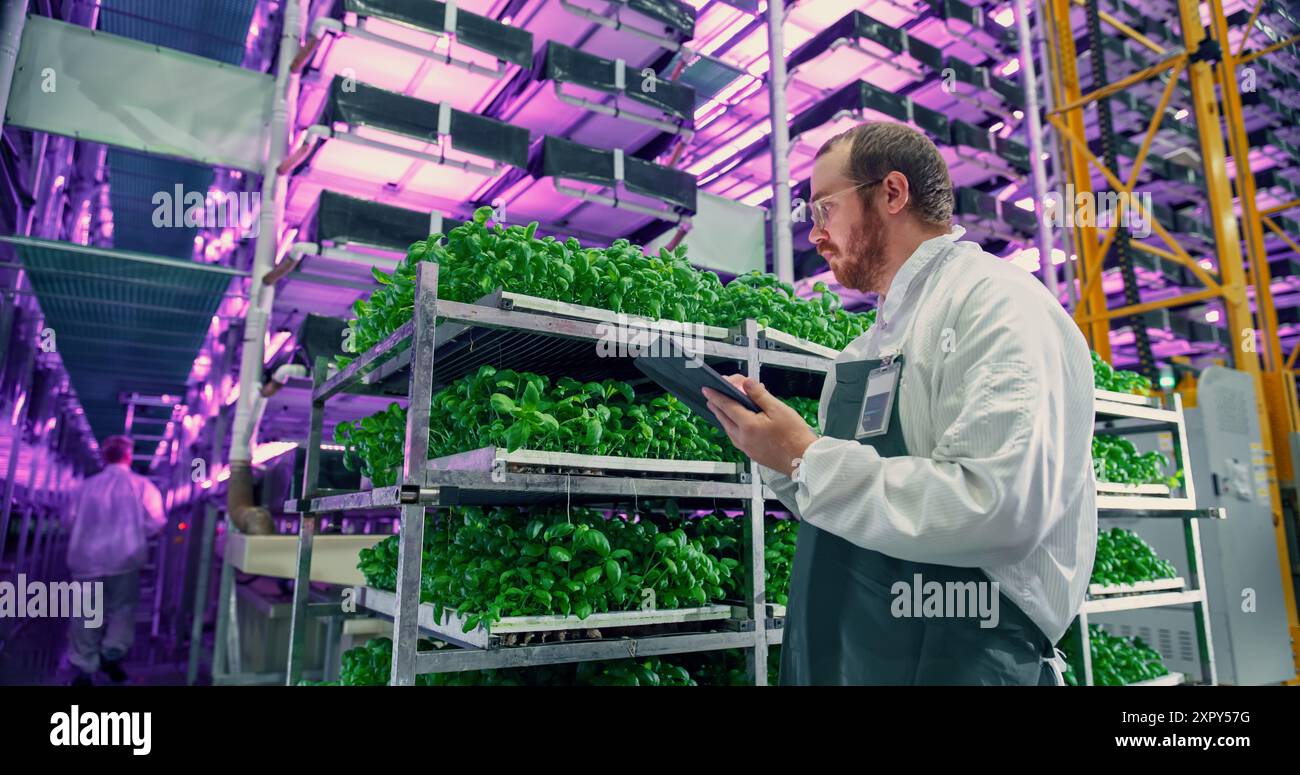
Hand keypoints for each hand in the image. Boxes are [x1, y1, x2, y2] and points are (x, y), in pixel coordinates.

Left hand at [703, 375, 818, 476]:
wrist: (803, 460)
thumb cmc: (794, 435)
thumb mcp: (778, 409)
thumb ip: (760, 395)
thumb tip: (747, 383)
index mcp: (748, 425)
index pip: (727, 406)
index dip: (716, 396)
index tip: (707, 389)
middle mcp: (743, 438)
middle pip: (725, 419)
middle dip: (717, 407)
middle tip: (711, 398)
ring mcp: (747, 448)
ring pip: (729, 430)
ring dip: (724, 418)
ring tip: (722, 410)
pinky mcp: (752, 454)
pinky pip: (736, 439)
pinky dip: (733, 428)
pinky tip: (737, 425)